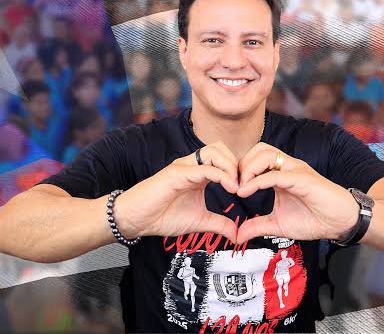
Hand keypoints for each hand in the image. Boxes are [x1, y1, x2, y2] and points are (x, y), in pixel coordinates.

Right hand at [114, 142, 239, 241]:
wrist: (136, 220)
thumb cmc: (161, 216)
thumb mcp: (199, 222)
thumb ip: (218, 224)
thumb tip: (237, 234)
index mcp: (198, 173)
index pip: (223, 159)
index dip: (238, 171)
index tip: (247, 189)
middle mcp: (191, 165)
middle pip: (221, 149)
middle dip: (237, 164)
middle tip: (244, 185)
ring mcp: (184, 167)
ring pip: (214, 151)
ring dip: (230, 166)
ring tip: (237, 187)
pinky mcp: (177, 173)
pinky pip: (204, 168)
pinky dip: (221, 175)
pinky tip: (230, 188)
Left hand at [235, 142, 358, 243]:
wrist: (340, 223)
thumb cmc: (314, 219)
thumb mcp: (278, 225)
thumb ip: (257, 226)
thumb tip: (237, 235)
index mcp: (282, 173)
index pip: (256, 158)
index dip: (240, 170)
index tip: (230, 189)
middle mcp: (288, 167)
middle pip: (259, 149)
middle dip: (242, 164)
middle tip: (233, 185)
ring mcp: (296, 170)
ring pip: (266, 154)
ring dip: (248, 169)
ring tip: (240, 188)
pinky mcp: (303, 179)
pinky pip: (276, 174)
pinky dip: (258, 181)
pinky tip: (246, 192)